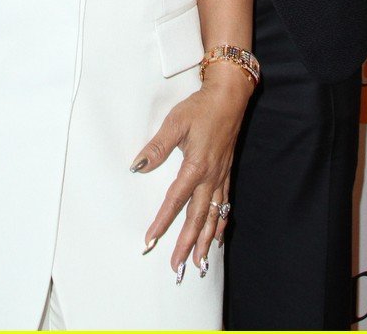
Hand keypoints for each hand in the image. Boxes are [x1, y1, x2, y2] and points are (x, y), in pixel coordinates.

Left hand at [130, 67, 250, 274]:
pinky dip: (220, 223)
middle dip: (187, 244)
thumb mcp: (175, 122)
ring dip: (206, 241)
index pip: (176, 201)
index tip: (150, 241)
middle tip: (177, 269)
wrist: (229, 97)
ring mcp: (220, 176)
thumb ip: (157, 147)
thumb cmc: (201, 107)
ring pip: (213, 216)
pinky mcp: (225, 172)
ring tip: (200, 264)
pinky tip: (218, 237)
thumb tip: (138, 166)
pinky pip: (224, 205)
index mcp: (196, 166)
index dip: (162, 222)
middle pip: (198, 218)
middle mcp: (210, 177)